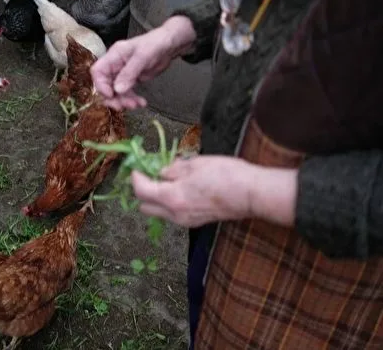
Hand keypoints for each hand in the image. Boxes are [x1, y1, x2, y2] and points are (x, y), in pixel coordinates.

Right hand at [90, 15, 195, 109]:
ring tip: (136, 105)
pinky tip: (141, 103)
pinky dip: (132, 100)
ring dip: (124, 101)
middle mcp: (115, 65)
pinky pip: (126, 93)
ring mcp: (123, 73)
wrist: (169, 45)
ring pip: (116, 92)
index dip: (100, 85)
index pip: (98, 71)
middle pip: (105, 85)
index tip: (111, 95)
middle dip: (113, 97)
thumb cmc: (155, 44)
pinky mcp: (131, 80)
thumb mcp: (142, 57)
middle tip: (123, 106)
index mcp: (114, 56)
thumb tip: (117, 90)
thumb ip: (129, 73)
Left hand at [131, 156, 298, 227]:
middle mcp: (175, 214)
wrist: (251, 194)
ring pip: (158, 212)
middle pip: (145, 206)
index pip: (141, 191)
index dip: (136, 177)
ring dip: (156, 198)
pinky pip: (172, 214)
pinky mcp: (195, 222)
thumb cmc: (226, 175)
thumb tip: (161, 171)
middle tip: (148, 174)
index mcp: (172, 198)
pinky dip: (169, 203)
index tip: (137, 167)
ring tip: (166, 180)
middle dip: (143, 190)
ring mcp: (185, 221)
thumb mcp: (196, 164)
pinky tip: (180, 189)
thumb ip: (173, 169)